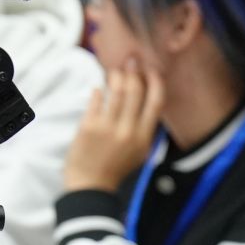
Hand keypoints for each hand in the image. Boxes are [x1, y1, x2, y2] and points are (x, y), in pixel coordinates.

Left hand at [64, 64, 164, 194]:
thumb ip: (142, 129)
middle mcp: (129, 130)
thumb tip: (144, 100)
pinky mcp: (89, 126)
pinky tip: (98, 89)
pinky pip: (96, 100)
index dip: (155, 83)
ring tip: (115, 70)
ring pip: (115, 91)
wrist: (91, 184)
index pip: (156, 103)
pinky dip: (98, 91)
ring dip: (115, 76)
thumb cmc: (115, 168)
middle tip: (130, 61)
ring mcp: (108, 127)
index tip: (152, 71)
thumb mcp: (138, 152)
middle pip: (135, 91)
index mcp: (144, 138)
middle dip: (134, 72)